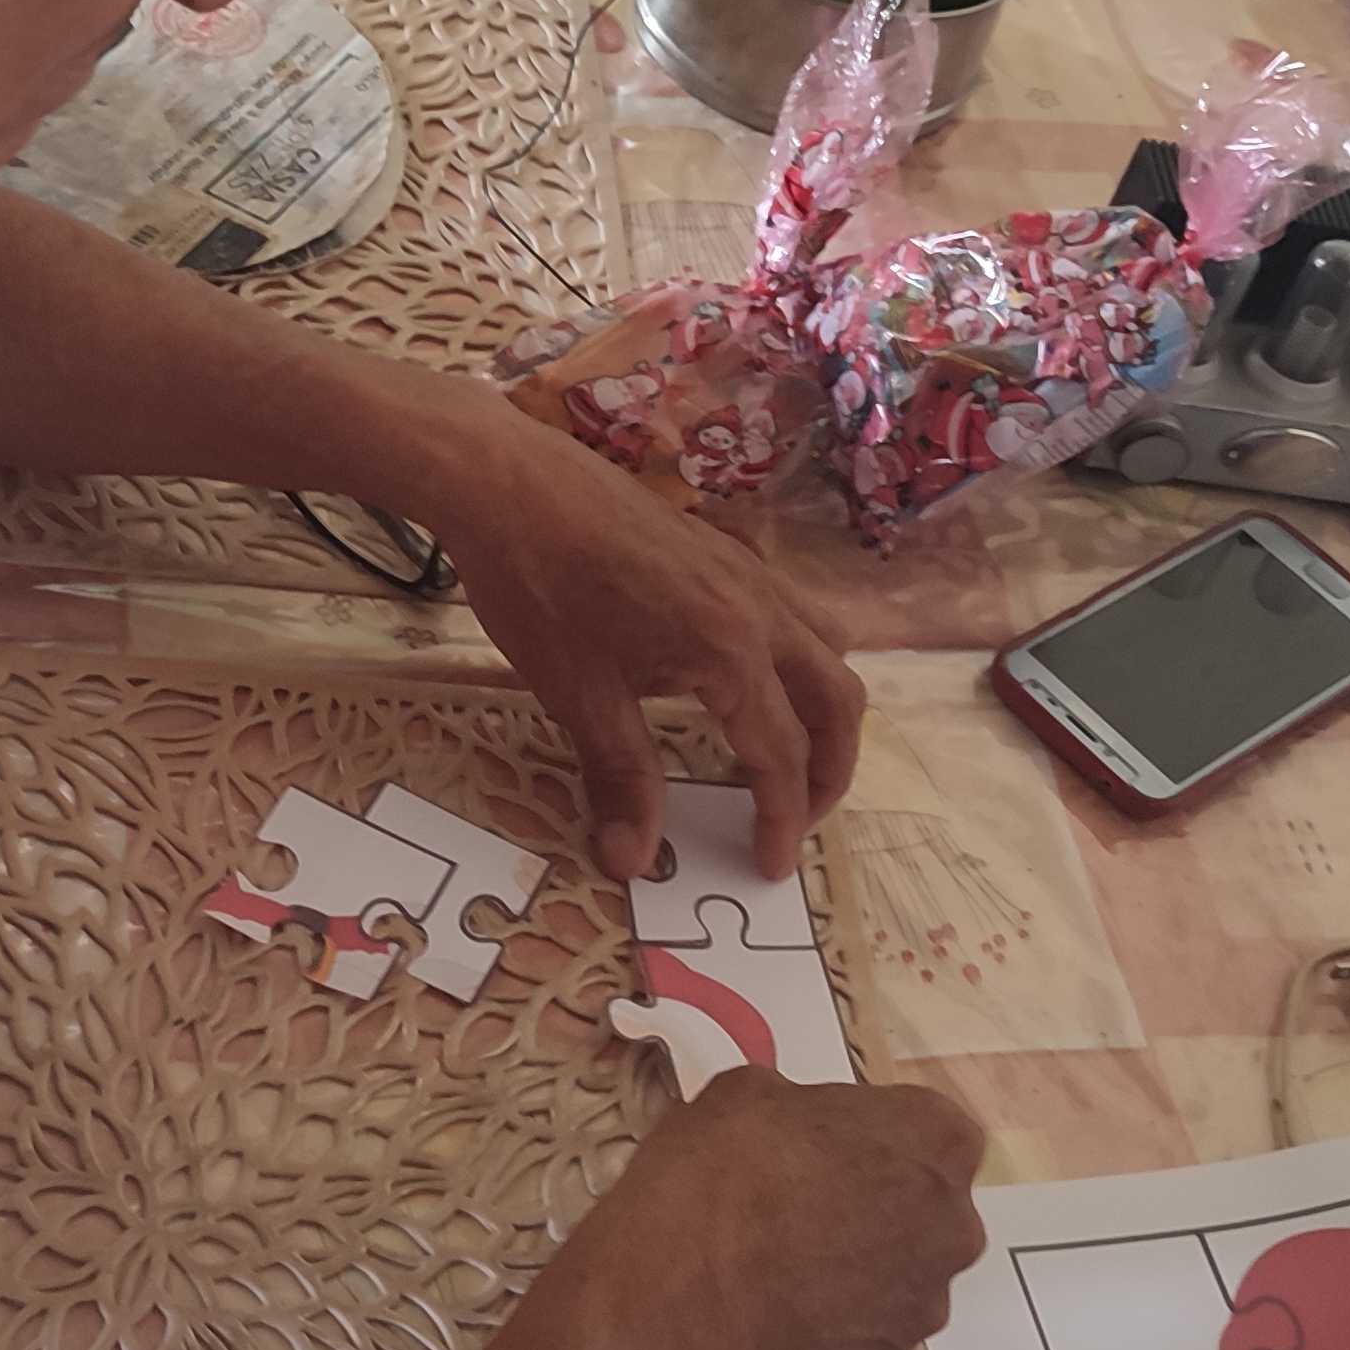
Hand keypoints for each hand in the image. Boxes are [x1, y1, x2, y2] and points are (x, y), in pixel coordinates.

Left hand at [410, 392, 864, 881]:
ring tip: (787, 752)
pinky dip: (798, 661)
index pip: (782, 755)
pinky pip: (795, 614)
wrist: (511, 483)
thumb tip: (633, 861)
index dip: (782, 818)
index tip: (769, 866)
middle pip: (838, 701)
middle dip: (830, 769)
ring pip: (828, 648)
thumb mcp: (578, 695)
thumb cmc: (541, 588)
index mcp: (733, 653)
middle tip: (796, 818)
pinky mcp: (724, 551)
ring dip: (825, 709)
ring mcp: (748, 574)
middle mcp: (760, 611)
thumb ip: (620, 779)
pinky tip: (746, 680)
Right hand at [572, 1069, 988, 1349]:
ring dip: (853, 1263)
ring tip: (779, 1257)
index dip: (872, 1132)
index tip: (828, 1141)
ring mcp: (922, 1304)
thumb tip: (785, 1124)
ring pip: (896, 1274)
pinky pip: (862, 1330)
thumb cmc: (718, 1183)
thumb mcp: (745, 1094)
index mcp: (936, 1140)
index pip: (927, 1126)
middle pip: (923, 1205)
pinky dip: (829, 1320)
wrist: (677, 1296)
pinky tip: (773, 1303)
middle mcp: (951, 1226)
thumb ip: (796, 1107)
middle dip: (873, 1201)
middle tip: (801, 1198)